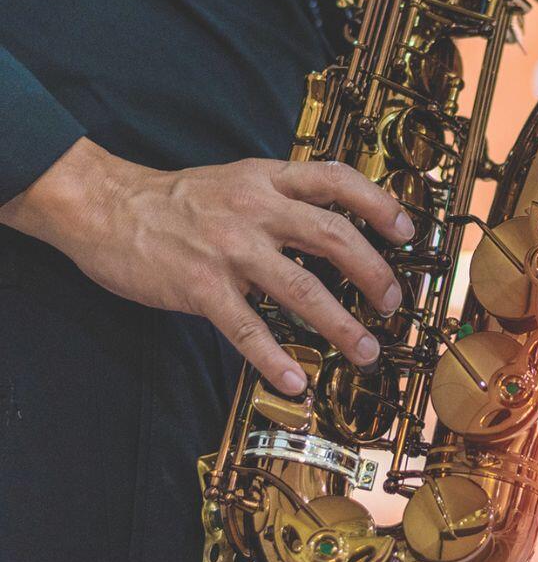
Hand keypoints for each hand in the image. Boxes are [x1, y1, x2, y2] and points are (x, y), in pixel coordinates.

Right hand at [0, 138, 414, 395]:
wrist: (104, 205)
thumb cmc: (178, 199)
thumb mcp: (238, 179)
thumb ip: (283, 198)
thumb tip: (337, 228)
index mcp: (268, 180)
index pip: (338, 181)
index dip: (380, 204)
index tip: (408, 232)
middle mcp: (256, 209)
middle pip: (335, 238)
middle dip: (375, 274)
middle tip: (394, 303)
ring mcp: (229, 249)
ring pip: (301, 288)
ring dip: (342, 325)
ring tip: (366, 351)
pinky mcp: (200, 286)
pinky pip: (247, 329)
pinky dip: (275, 359)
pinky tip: (296, 381)